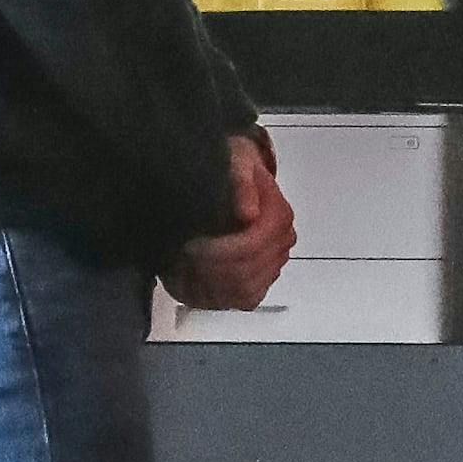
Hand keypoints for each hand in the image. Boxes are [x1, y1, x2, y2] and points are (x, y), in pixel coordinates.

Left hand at [168, 135, 297, 311]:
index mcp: (280, 216)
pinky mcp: (261, 281)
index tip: (190, 245)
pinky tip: (196, 279)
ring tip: (185, 267)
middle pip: (245, 273)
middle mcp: (281, 244)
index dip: (219, 251)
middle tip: (180, 257)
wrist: (234, 179)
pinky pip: (241, 300)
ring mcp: (273, 265)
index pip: (251, 247)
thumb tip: (248, 213)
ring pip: (243, 291)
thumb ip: (240, 182)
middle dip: (209, 268)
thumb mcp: (234, 161)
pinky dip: (217, 294)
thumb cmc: (232, 169)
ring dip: (210, 283)